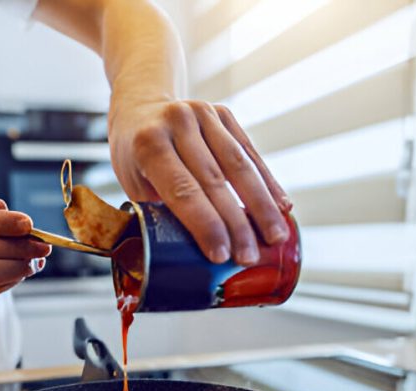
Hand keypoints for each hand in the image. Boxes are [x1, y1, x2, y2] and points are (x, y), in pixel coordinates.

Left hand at [109, 99, 291, 264]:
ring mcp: (202, 114)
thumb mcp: (134, 186)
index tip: (222, 255)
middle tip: (250, 257)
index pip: (183, 190)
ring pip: (239, 164)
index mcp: (149, 144)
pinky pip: (249, 152)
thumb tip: (192, 256)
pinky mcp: (223, 114)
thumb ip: (160, 213)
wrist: (138, 108)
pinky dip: (267, 182)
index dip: (205, 224)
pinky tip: (281, 206)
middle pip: (215, 179)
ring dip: (261, 205)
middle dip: (236, 223)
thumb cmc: (134, 157)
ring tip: (276, 236)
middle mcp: (178, 123)